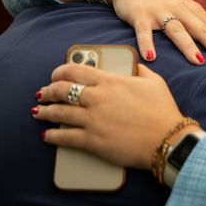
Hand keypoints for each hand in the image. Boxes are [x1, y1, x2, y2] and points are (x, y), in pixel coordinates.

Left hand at [33, 63, 189, 169]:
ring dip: (45, 112)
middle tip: (43, 94)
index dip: (60, 71)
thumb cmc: (163, 111)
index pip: (75, 70)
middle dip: (48, 91)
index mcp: (111, 81)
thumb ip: (139, 70)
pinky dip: (52, 136)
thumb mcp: (155, 82)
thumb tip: (133, 64)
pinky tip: (47, 136)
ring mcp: (93, 120)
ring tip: (39, 112)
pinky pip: (65, 137)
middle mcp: (98, 98)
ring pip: (58, 113)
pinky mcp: (92, 141)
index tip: (55, 75)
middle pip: (62, 90)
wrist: (167, 140)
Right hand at [106, 0, 205, 64]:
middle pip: (204, 31)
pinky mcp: (141, 16)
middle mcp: (182, 11)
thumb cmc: (163, 3)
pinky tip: (151, 57)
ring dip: (188, 46)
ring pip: (178, 30)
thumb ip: (201, 29)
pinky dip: (147, 43)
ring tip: (200, 62)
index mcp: (196, 12)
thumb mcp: (186, 13)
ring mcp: (161, 13)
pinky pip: (144, 32)